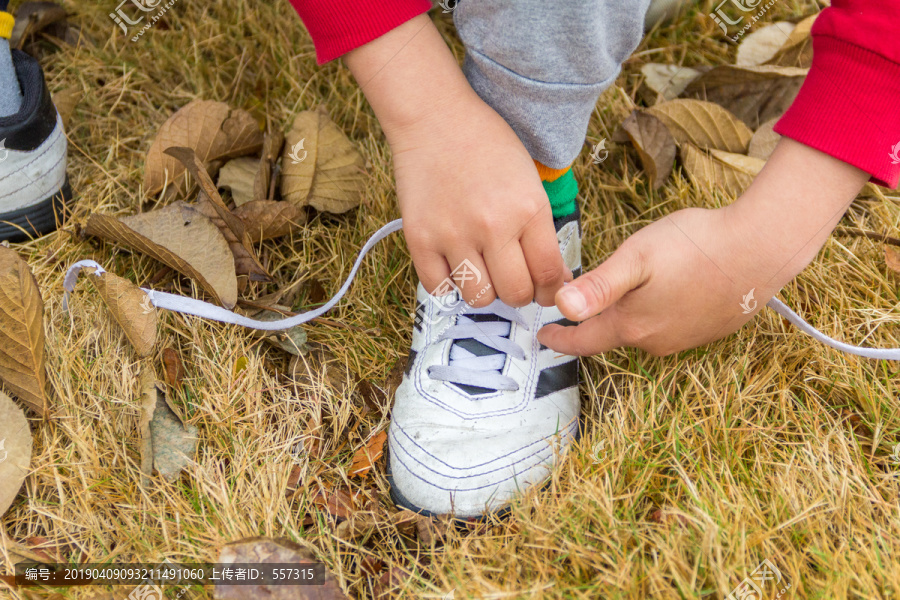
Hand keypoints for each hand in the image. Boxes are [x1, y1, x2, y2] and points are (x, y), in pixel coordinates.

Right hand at [346, 16, 567, 307]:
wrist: (434, 118)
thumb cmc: (486, 145)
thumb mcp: (528, 180)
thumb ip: (540, 229)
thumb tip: (553, 278)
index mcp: (528, 208)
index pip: (549, 273)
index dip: (551, 290)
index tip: (546, 289)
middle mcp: (493, 226)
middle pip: (516, 294)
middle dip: (520, 293)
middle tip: (514, 280)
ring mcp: (453, 235)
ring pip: (479, 298)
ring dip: (485, 291)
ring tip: (482, 271)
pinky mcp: (420, 239)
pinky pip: (439, 288)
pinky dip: (449, 284)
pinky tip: (454, 264)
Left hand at [538, 138, 869, 356]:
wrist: (762, 248)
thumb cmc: (695, 247)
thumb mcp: (636, 258)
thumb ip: (597, 286)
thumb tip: (560, 308)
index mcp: (632, 325)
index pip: (584, 342)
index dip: (559, 340)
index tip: (543, 337)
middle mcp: (656, 340)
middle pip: (612, 335)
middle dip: (591, 324)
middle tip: (575, 308)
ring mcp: (685, 338)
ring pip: (641, 331)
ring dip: (626, 317)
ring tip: (620, 295)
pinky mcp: (708, 328)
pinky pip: (668, 325)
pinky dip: (655, 313)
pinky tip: (664, 291)